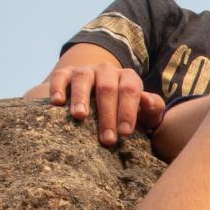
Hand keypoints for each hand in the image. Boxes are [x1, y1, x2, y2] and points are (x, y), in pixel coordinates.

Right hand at [28, 64, 164, 146]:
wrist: (102, 98)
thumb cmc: (126, 111)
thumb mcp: (145, 112)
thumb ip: (152, 108)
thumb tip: (148, 101)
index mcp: (128, 78)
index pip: (130, 90)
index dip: (128, 111)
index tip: (124, 133)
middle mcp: (107, 70)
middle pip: (107, 87)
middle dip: (107, 114)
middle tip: (107, 139)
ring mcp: (86, 70)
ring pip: (83, 78)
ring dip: (81, 97)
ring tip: (80, 117)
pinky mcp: (67, 73)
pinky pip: (61, 76)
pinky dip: (58, 87)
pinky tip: (57, 102)